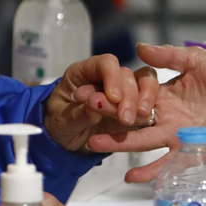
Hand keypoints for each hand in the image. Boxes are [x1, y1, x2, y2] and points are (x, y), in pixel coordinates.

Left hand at [43, 54, 159, 152]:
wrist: (65, 142)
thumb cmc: (59, 124)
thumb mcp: (61, 120)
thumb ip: (78, 113)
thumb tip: (96, 106)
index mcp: (84, 72)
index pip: (105, 63)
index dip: (112, 77)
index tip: (114, 98)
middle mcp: (106, 78)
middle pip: (126, 75)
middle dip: (128, 96)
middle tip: (124, 118)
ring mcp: (122, 92)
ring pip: (142, 85)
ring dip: (141, 102)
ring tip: (130, 121)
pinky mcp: (132, 108)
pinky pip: (146, 105)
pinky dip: (145, 114)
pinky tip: (138, 124)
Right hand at [84, 43, 205, 182]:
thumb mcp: (194, 60)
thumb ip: (168, 56)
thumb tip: (139, 48)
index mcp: (164, 94)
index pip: (134, 96)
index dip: (116, 96)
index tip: (94, 95)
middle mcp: (165, 115)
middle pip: (132, 120)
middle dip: (110, 119)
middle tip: (87, 118)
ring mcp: (175, 134)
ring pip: (142, 141)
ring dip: (120, 144)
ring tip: (95, 145)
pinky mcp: (188, 149)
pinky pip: (166, 163)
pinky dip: (149, 172)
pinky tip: (130, 178)